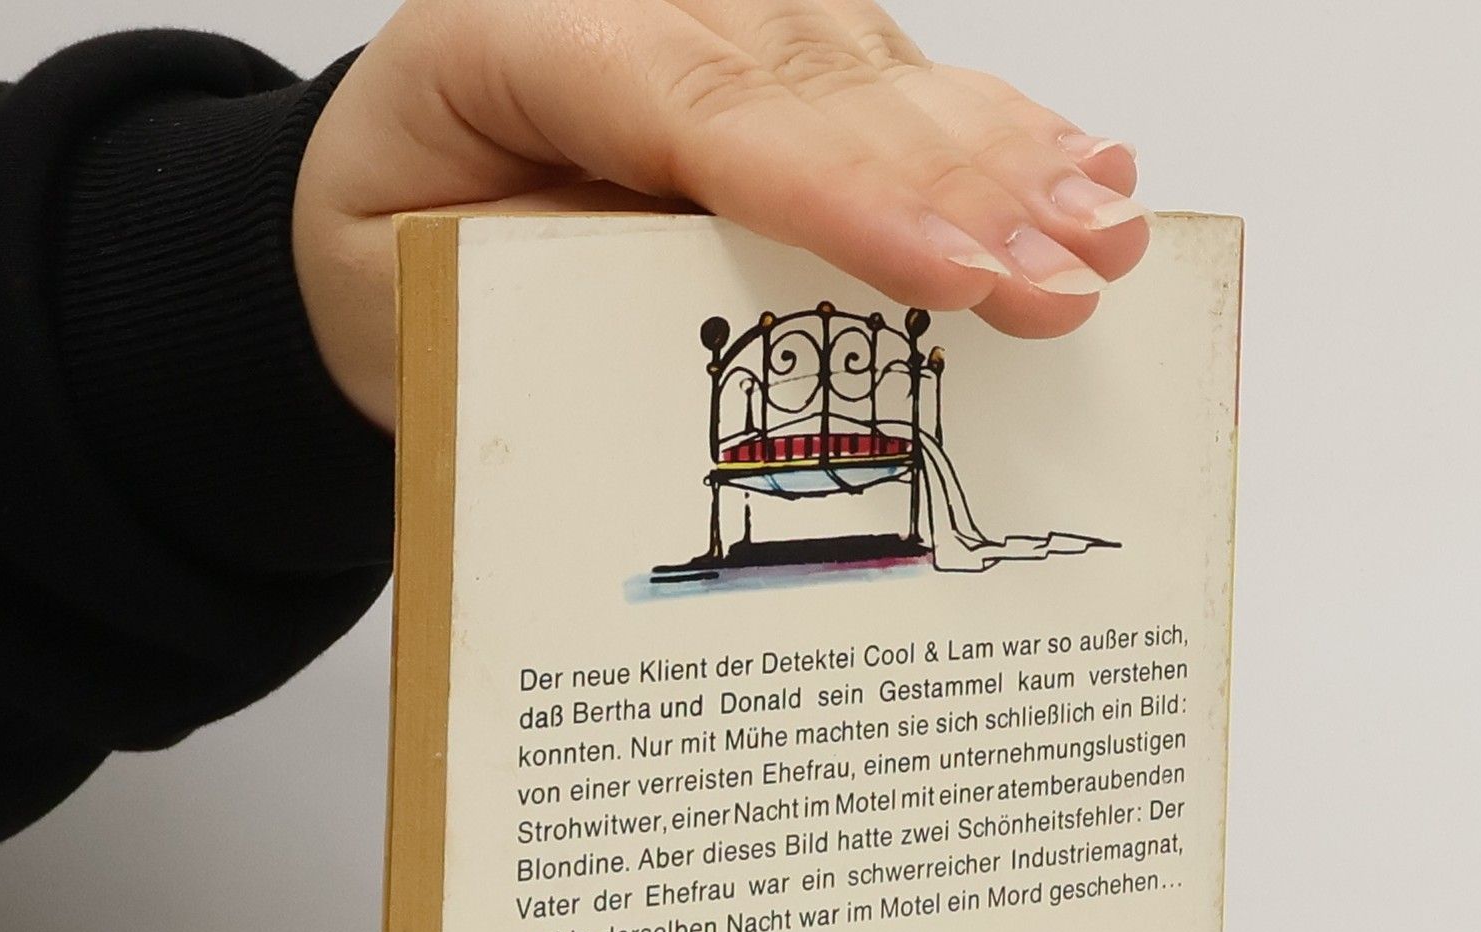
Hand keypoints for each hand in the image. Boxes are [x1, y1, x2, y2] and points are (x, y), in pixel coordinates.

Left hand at [292, 0, 1147, 429]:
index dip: (841, 190)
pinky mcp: (767, 62)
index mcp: (511, 39)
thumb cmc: (395, 258)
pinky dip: (984, 129)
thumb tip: (724, 349)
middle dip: (956, 189)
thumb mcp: (420, 301)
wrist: (377, 213)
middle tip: (1068, 274)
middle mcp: (631, 8)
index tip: (948, 270)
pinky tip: (1076, 161)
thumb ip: (556, 298)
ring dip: (1000, 159)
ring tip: (1104, 228)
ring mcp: (710, 23)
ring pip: (869, 77)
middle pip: (813, 86)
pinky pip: (882, 84)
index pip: (697, 106)